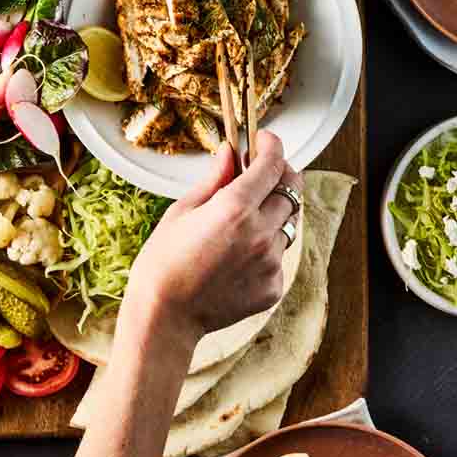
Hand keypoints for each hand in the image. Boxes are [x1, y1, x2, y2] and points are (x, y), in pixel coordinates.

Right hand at [122, 131, 302, 350]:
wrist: (164, 317)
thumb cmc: (163, 263)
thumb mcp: (183, 211)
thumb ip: (215, 179)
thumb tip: (231, 152)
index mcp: (234, 209)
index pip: (271, 165)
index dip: (272, 146)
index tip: (265, 140)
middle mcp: (260, 233)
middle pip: (292, 190)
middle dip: (279, 175)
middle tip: (261, 174)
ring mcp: (270, 262)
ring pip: (287, 224)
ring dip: (272, 213)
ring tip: (240, 223)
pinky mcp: (273, 286)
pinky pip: (279, 256)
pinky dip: (264, 248)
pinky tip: (236, 256)